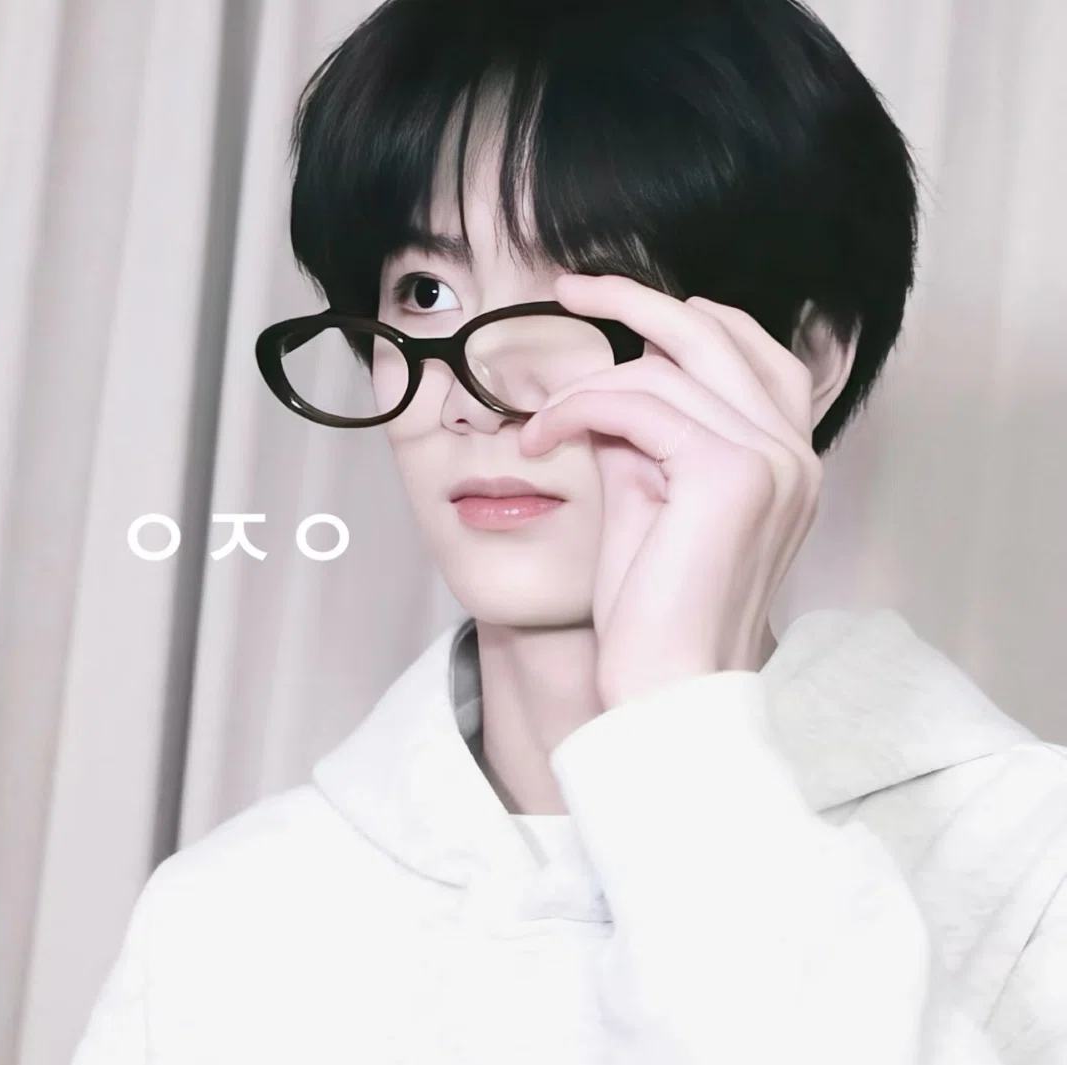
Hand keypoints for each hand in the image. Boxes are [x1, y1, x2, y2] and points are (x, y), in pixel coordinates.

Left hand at [518, 273, 823, 708]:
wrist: (666, 686)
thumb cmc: (653, 609)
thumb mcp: (646, 500)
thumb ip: (640, 436)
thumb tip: (604, 382)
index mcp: (785, 458)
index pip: (751, 352)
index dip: (686, 318)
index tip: (615, 304)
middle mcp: (793, 452)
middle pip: (718, 332)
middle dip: (638, 300)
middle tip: (571, 289)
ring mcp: (770, 459)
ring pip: (664, 368)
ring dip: (583, 386)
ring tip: (539, 425)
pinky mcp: (730, 474)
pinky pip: (638, 401)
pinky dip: (578, 407)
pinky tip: (542, 438)